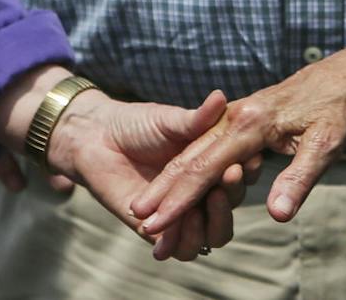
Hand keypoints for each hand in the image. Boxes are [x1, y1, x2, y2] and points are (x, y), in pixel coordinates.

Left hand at [49, 89, 246, 261]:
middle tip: (228, 177)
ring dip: (214, 223)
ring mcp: (182, 214)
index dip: (247, 170)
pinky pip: (182, 248)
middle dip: (232, 196)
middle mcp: (202, 193)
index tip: (248, 159)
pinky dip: (186, 240)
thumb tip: (220, 97)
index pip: (239, 176)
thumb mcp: (170, 119)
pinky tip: (180, 223)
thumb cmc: (137, 124)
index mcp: (211, 166)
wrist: (97, 139)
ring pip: (213, 235)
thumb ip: (196, 118)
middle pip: (230, 208)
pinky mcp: (159, 231)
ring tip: (204, 202)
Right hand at [128, 52, 345, 237]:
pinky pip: (203, 146)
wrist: (343, 76)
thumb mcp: (327, 145)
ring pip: (192, 151)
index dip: (180, 198)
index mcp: (250, 124)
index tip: (156, 222)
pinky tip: (173, 183)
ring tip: (146, 207)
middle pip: (190, 158)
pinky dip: (184, 168)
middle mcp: (234, 117)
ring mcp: (233, 116)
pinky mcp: (237, 118)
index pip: (206, 168)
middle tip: (139, 217)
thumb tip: (276, 215)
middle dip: (162, 190)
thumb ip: (298, 178)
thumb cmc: (337, 110)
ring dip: (168, 180)